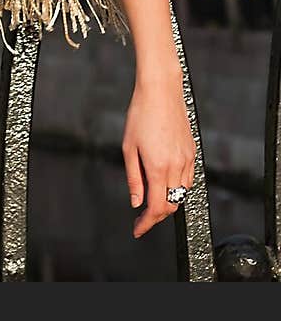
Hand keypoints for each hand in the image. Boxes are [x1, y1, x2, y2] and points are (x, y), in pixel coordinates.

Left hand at [122, 69, 195, 239]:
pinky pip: (188, 179)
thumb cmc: (141, 114)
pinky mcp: (192, 152)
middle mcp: (176, 166)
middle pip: (170, 205)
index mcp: (158, 167)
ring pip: (181, 194)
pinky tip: (165, 181)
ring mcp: (187, 159)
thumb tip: (136, 202)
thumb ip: (133, 178)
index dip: (146, 223)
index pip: (156, 208)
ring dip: (167, 201)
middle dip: (156, 215)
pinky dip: (177, 188)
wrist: (161, 91)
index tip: (137, 229)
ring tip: (151, 197)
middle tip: (141, 216)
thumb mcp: (128, 147)